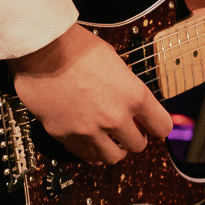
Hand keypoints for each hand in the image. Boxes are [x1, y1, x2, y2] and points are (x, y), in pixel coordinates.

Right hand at [8, 24, 172, 163]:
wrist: (41, 49)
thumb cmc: (76, 47)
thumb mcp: (114, 61)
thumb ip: (125, 85)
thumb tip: (127, 96)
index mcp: (133, 95)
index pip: (162, 126)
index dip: (159, 126)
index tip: (155, 126)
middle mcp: (115, 117)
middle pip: (138, 145)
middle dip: (135, 138)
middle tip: (129, 131)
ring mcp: (90, 130)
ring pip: (113, 158)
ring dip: (114, 150)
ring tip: (110, 141)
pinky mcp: (66, 136)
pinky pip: (85, 156)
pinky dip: (91, 153)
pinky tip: (90, 144)